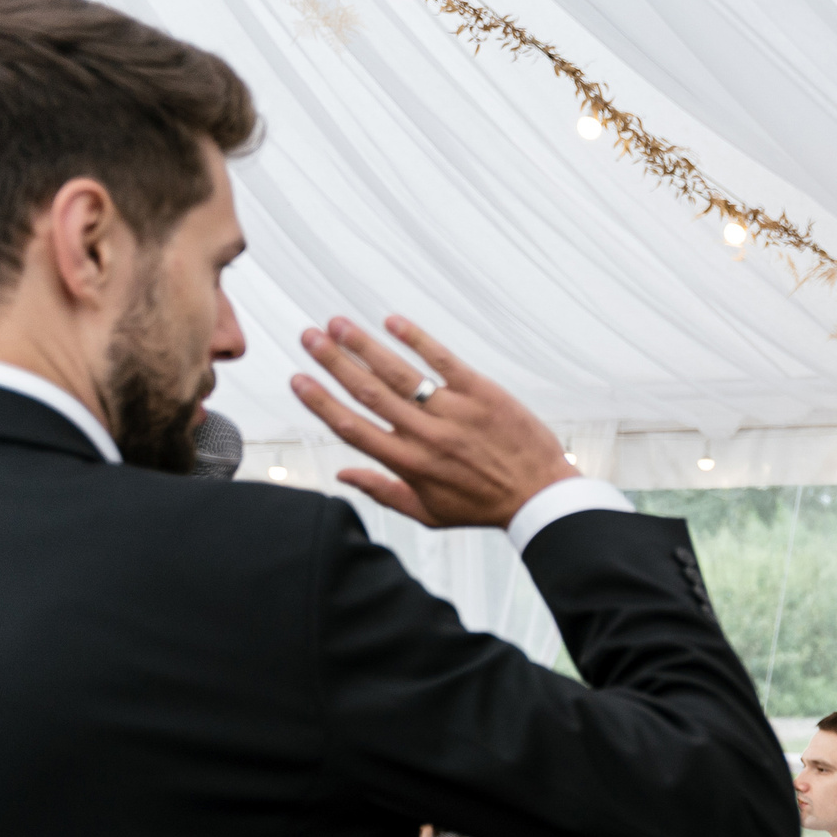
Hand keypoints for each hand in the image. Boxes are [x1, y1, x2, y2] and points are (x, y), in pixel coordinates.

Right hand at [289, 315, 571, 528]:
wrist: (541, 497)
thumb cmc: (483, 506)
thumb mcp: (429, 514)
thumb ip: (383, 492)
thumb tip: (341, 473)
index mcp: (409, 464)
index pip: (352, 428)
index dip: (320, 402)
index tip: (296, 378)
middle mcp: (426, 436)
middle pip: (368, 393)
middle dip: (334, 362)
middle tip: (308, 336)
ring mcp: (455, 412)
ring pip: (400, 374)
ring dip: (364, 345)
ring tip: (337, 323)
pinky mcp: (483, 394)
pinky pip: (444, 361)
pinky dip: (417, 339)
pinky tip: (392, 321)